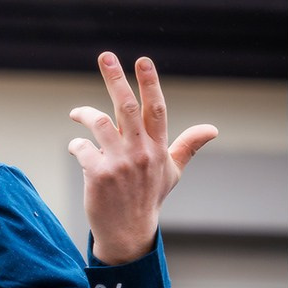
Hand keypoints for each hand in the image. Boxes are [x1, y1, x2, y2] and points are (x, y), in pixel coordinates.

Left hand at [68, 52, 217, 264]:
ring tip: (76, 113)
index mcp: (158, 148)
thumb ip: (188, 146)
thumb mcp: (172, 171)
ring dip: (84, 113)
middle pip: (128, 107)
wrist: (128, 231)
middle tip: (105, 56)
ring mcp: (120, 164)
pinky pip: (81, 148)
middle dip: (115, 79)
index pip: (156, 108)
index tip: (143, 60)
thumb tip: (213, 128)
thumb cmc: (148, 197)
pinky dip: (75, 145)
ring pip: (99, 123)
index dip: (150, 83)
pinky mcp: (98, 175)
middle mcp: (141, 152)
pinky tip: (75, 149)